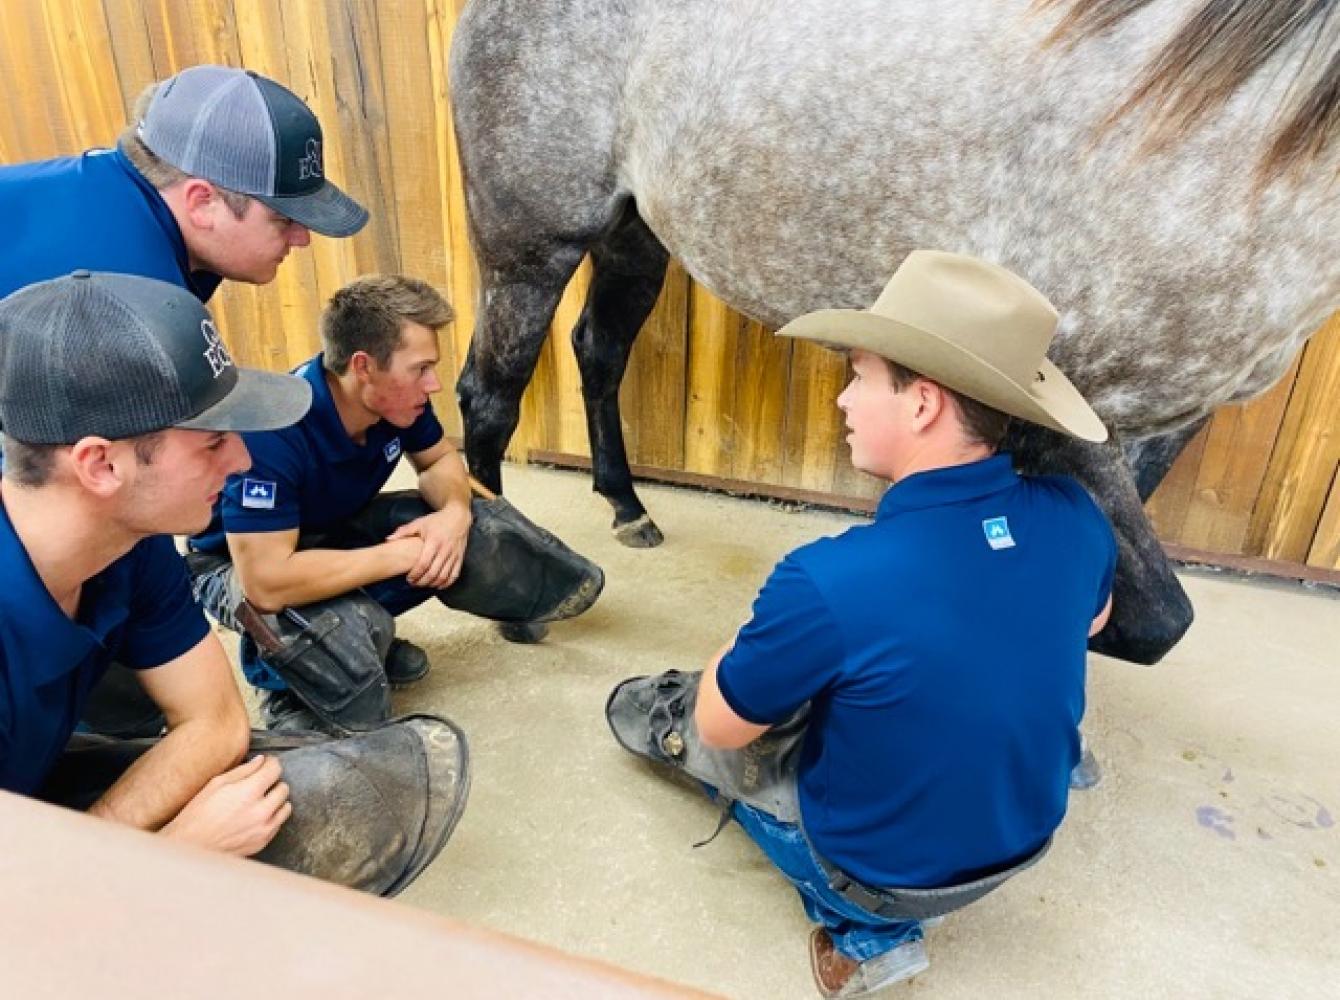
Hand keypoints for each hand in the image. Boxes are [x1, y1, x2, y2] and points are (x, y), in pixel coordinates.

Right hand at [160, 754, 291, 856]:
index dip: (270, 763)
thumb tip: (260, 761)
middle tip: (259, 784)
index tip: (266, 764)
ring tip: (259, 801)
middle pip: (283, 788)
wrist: (190, 847)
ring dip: (275, 801)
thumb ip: (242, 771)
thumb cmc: (198, 815)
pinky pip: (278, 824)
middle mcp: (261, 811)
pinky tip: (255, 816)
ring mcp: (264, 829)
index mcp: (249, 793)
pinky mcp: (262, 842)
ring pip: (285, 807)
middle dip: (273, 782)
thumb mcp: (215, 784)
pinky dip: (271, 818)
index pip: (275, 769)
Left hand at [387, 503, 471, 588]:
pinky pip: (454, 575)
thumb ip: (403, 531)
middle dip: (422, 582)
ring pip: (444, 576)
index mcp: (434, 541)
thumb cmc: (437, 520)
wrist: (458, 516)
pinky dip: (446, 583)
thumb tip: (388, 539)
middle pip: (433, 573)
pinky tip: (439, 585)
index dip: (415, 574)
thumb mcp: (419, 523)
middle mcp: (445, 550)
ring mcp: (454, 555)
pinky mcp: (460, 557)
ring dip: (433, 584)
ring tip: (424, 584)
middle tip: (414, 584)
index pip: (423, 564)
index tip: (409, 579)